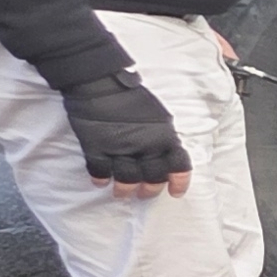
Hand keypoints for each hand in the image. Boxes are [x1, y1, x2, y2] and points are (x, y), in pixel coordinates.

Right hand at [57, 69, 191, 196]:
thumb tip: (165, 153)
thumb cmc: (131, 95)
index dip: (179, 182)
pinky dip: (100, 178)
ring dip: (125, 189)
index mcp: (164, 136)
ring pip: (127, 179)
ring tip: (122, 193)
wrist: (100, 82)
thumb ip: (163, 136)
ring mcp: (120, 147)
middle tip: (145, 194)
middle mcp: (145, 146)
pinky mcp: (96, 146)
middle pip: (153, 177)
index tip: (176, 192)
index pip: (179, 166)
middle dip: (150, 189)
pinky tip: (101, 181)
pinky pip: (99, 170)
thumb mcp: (159, 115)